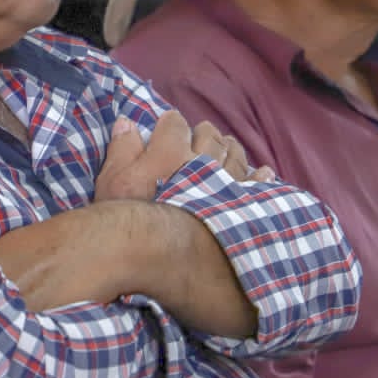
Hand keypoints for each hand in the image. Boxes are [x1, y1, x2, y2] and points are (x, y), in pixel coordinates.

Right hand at [96, 113, 272, 201]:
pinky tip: (264, 172)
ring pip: (234, 155)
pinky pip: (255, 185)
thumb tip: (127, 122)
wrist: (160, 255)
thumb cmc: (130, 218)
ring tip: (230, 146)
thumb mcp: (112, 180)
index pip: (174, 124)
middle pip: (209, 135)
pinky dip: (259, 177)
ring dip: (231, 148)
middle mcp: (201, 162)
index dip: (170, 125)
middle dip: (204, 133)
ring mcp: (224, 184)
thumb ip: (121, 148)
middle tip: (202, 135)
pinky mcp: (240, 207)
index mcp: (169, 151)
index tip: (168, 128)